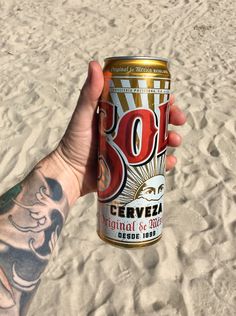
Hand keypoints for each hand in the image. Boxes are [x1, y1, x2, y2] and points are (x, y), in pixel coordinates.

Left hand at [55, 61, 185, 196]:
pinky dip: (165, 162)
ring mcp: (131, 149)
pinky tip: (170, 162)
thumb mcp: (82, 117)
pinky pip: (154, 163)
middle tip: (180, 121)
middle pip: (156, 121)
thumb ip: (89, 94)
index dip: (161, 100)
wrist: (70, 175)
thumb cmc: (73, 144)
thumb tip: (95, 64)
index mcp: (118, 115)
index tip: (172, 99)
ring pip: (158, 142)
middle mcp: (127, 131)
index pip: (144, 103)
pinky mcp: (132, 167)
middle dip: (172, 119)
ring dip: (172, 139)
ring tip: (176, 142)